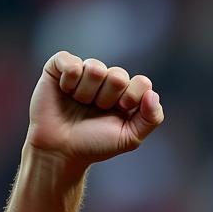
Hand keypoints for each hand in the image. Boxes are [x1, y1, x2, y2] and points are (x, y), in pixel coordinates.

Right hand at [26, 50, 163, 168]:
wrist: (61, 150)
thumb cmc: (94, 144)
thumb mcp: (129, 138)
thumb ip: (151, 119)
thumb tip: (153, 94)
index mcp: (126, 94)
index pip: (142, 82)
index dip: (131, 99)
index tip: (119, 112)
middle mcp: (106, 79)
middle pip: (119, 75)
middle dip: (107, 99)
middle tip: (95, 110)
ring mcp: (84, 71)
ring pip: (95, 68)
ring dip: (86, 93)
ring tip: (79, 104)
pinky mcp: (59, 67)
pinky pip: (69, 61)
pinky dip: (68, 80)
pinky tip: (64, 91)